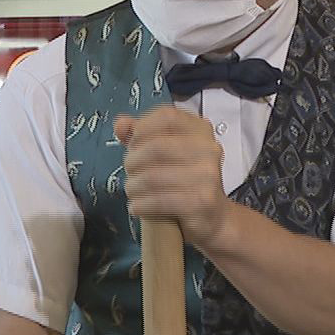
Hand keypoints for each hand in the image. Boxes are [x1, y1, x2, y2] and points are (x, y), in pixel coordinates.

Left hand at [114, 107, 231, 247]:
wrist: (213, 218)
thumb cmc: (186, 182)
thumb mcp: (166, 153)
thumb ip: (142, 135)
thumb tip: (121, 124)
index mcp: (201, 130)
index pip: (167, 117)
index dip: (142, 129)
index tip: (133, 144)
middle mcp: (209, 149)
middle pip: (155, 148)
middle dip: (133, 161)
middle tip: (130, 173)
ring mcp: (207, 176)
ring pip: (153, 177)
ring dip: (133, 186)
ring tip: (132, 191)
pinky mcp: (201, 203)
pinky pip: (158, 201)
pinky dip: (141, 205)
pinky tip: (138, 207)